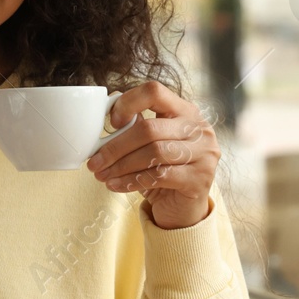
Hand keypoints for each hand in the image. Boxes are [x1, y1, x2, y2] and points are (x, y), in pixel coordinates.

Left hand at [85, 80, 217, 229]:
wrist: (183, 206)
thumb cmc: (164, 170)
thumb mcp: (150, 144)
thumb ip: (135, 125)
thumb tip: (107, 107)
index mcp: (185, 111)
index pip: (155, 92)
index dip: (128, 103)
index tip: (111, 122)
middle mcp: (199, 129)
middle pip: (150, 129)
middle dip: (116, 146)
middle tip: (95, 161)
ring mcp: (204, 154)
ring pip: (154, 153)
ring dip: (121, 166)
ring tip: (102, 175)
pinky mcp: (199, 179)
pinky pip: (159, 176)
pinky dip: (132, 181)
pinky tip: (116, 185)